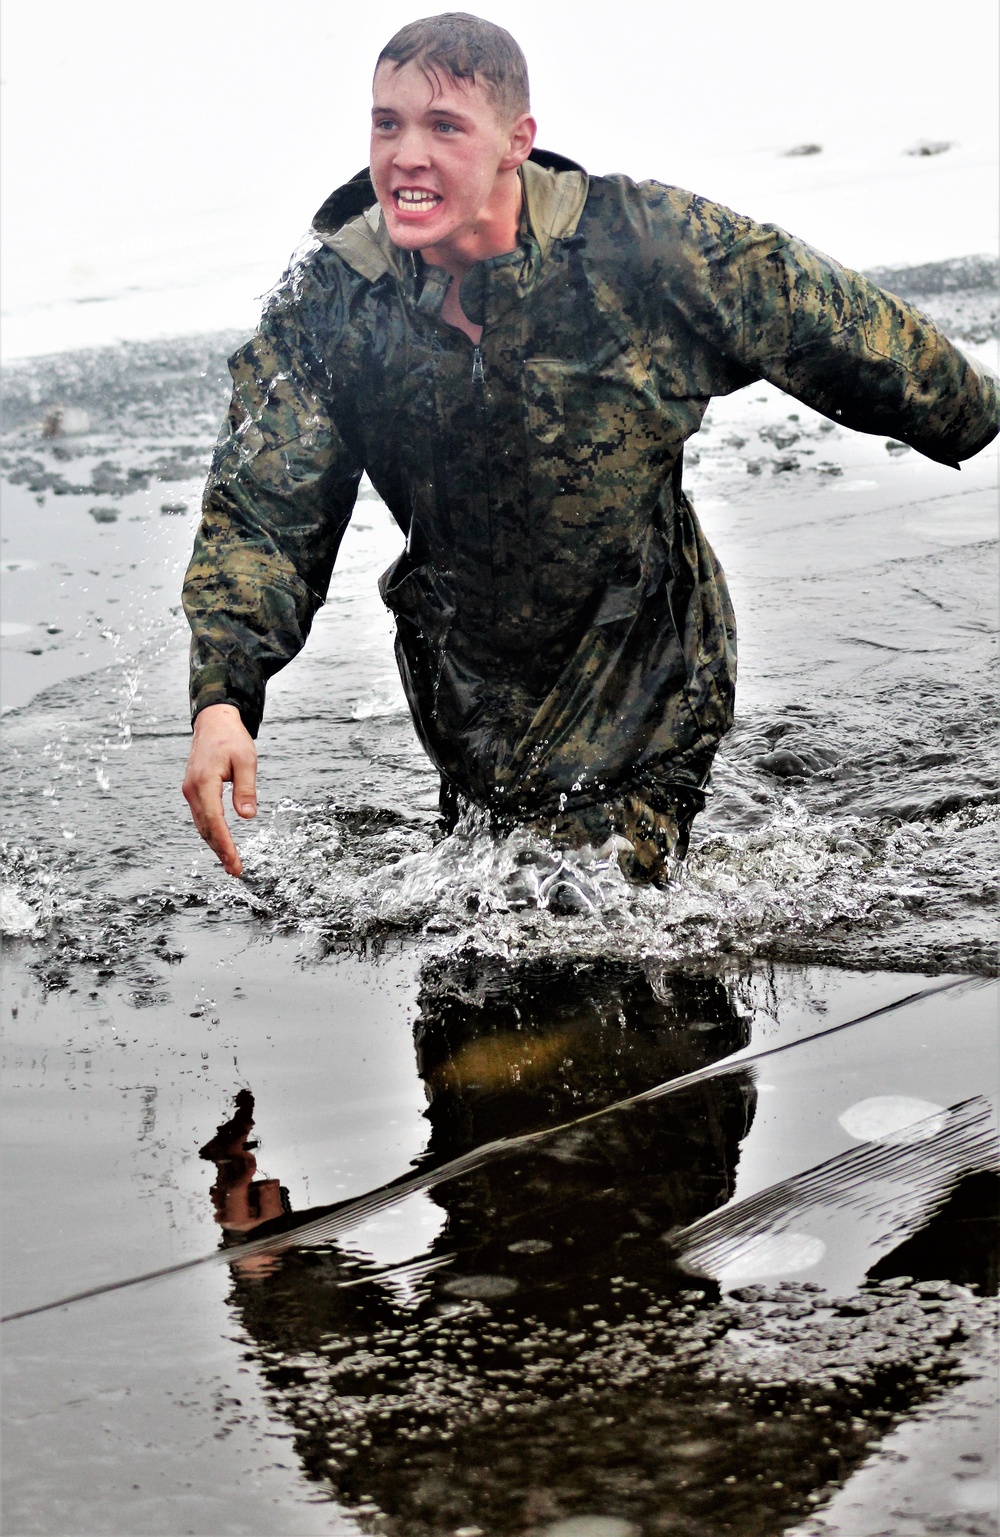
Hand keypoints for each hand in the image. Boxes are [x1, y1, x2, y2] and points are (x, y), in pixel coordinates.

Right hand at [182, 704, 256, 875]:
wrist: (214, 723)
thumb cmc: (231, 739)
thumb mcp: (246, 760)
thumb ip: (246, 788)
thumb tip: (247, 816)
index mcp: (204, 781)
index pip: (215, 820)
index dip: (225, 844)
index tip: (235, 861)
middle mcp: (192, 790)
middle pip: (206, 828)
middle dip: (220, 851)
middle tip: (235, 870)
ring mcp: (190, 791)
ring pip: (202, 825)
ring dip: (215, 845)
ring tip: (230, 864)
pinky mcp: (194, 792)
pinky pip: (202, 817)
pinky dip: (212, 833)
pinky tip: (222, 844)